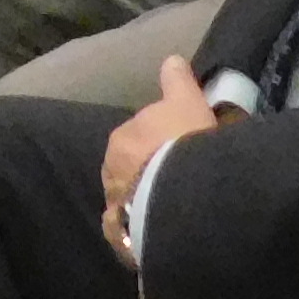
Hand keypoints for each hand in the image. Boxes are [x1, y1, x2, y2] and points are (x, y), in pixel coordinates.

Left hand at [96, 56, 227, 248]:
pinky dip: (139, 232)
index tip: (179, 148)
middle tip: (179, 180)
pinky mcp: (122, 238)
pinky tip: (157, 234)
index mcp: (122, 137)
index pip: (139, 135)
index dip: (160, 141)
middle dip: (148, 172)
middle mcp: (111, 169)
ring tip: (172, 210)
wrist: (181, 198)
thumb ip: (178, 81)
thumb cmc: (186, 144)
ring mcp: (114, 205)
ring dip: (143, 202)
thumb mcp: (188, 103)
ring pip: (129, 200)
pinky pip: (130, 233)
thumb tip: (171, 59)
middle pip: (131, 167)